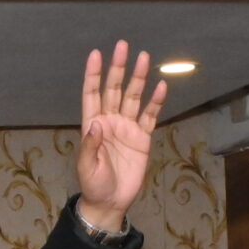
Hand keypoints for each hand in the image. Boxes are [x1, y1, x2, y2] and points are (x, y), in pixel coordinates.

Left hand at [76, 42, 167, 233]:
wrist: (111, 202)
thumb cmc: (94, 185)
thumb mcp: (87, 167)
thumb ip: (90, 146)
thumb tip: (95, 125)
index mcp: (92, 125)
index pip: (92, 94)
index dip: (93, 75)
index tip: (96, 54)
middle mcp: (110, 121)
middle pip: (114, 90)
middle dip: (118, 68)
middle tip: (123, 46)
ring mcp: (127, 128)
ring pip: (133, 97)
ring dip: (138, 78)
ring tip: (144, 58)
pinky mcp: (142, 137)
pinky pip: (149, 116)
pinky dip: (155, 102)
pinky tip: (161, 86)